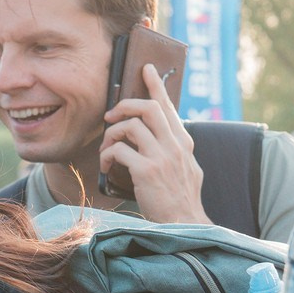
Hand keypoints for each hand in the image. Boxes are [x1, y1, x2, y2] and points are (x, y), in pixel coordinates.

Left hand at [99, 62, 209, 224]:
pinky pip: (120, 151)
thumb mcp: (187, 168)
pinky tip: (106, 166)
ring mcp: (162, 158)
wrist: (185, 224)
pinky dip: (108, 155)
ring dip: (112, 134)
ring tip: (107, 148)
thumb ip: (174, 149)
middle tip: (111, 114)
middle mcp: (175, 146)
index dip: (156, 86)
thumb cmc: (180, 199)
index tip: (146, 68)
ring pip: (131, 126)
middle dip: (125, 105)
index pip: (168, 107)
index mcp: (183, 143)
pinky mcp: (147, 171)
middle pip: (149, 108)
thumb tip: (159, 134)